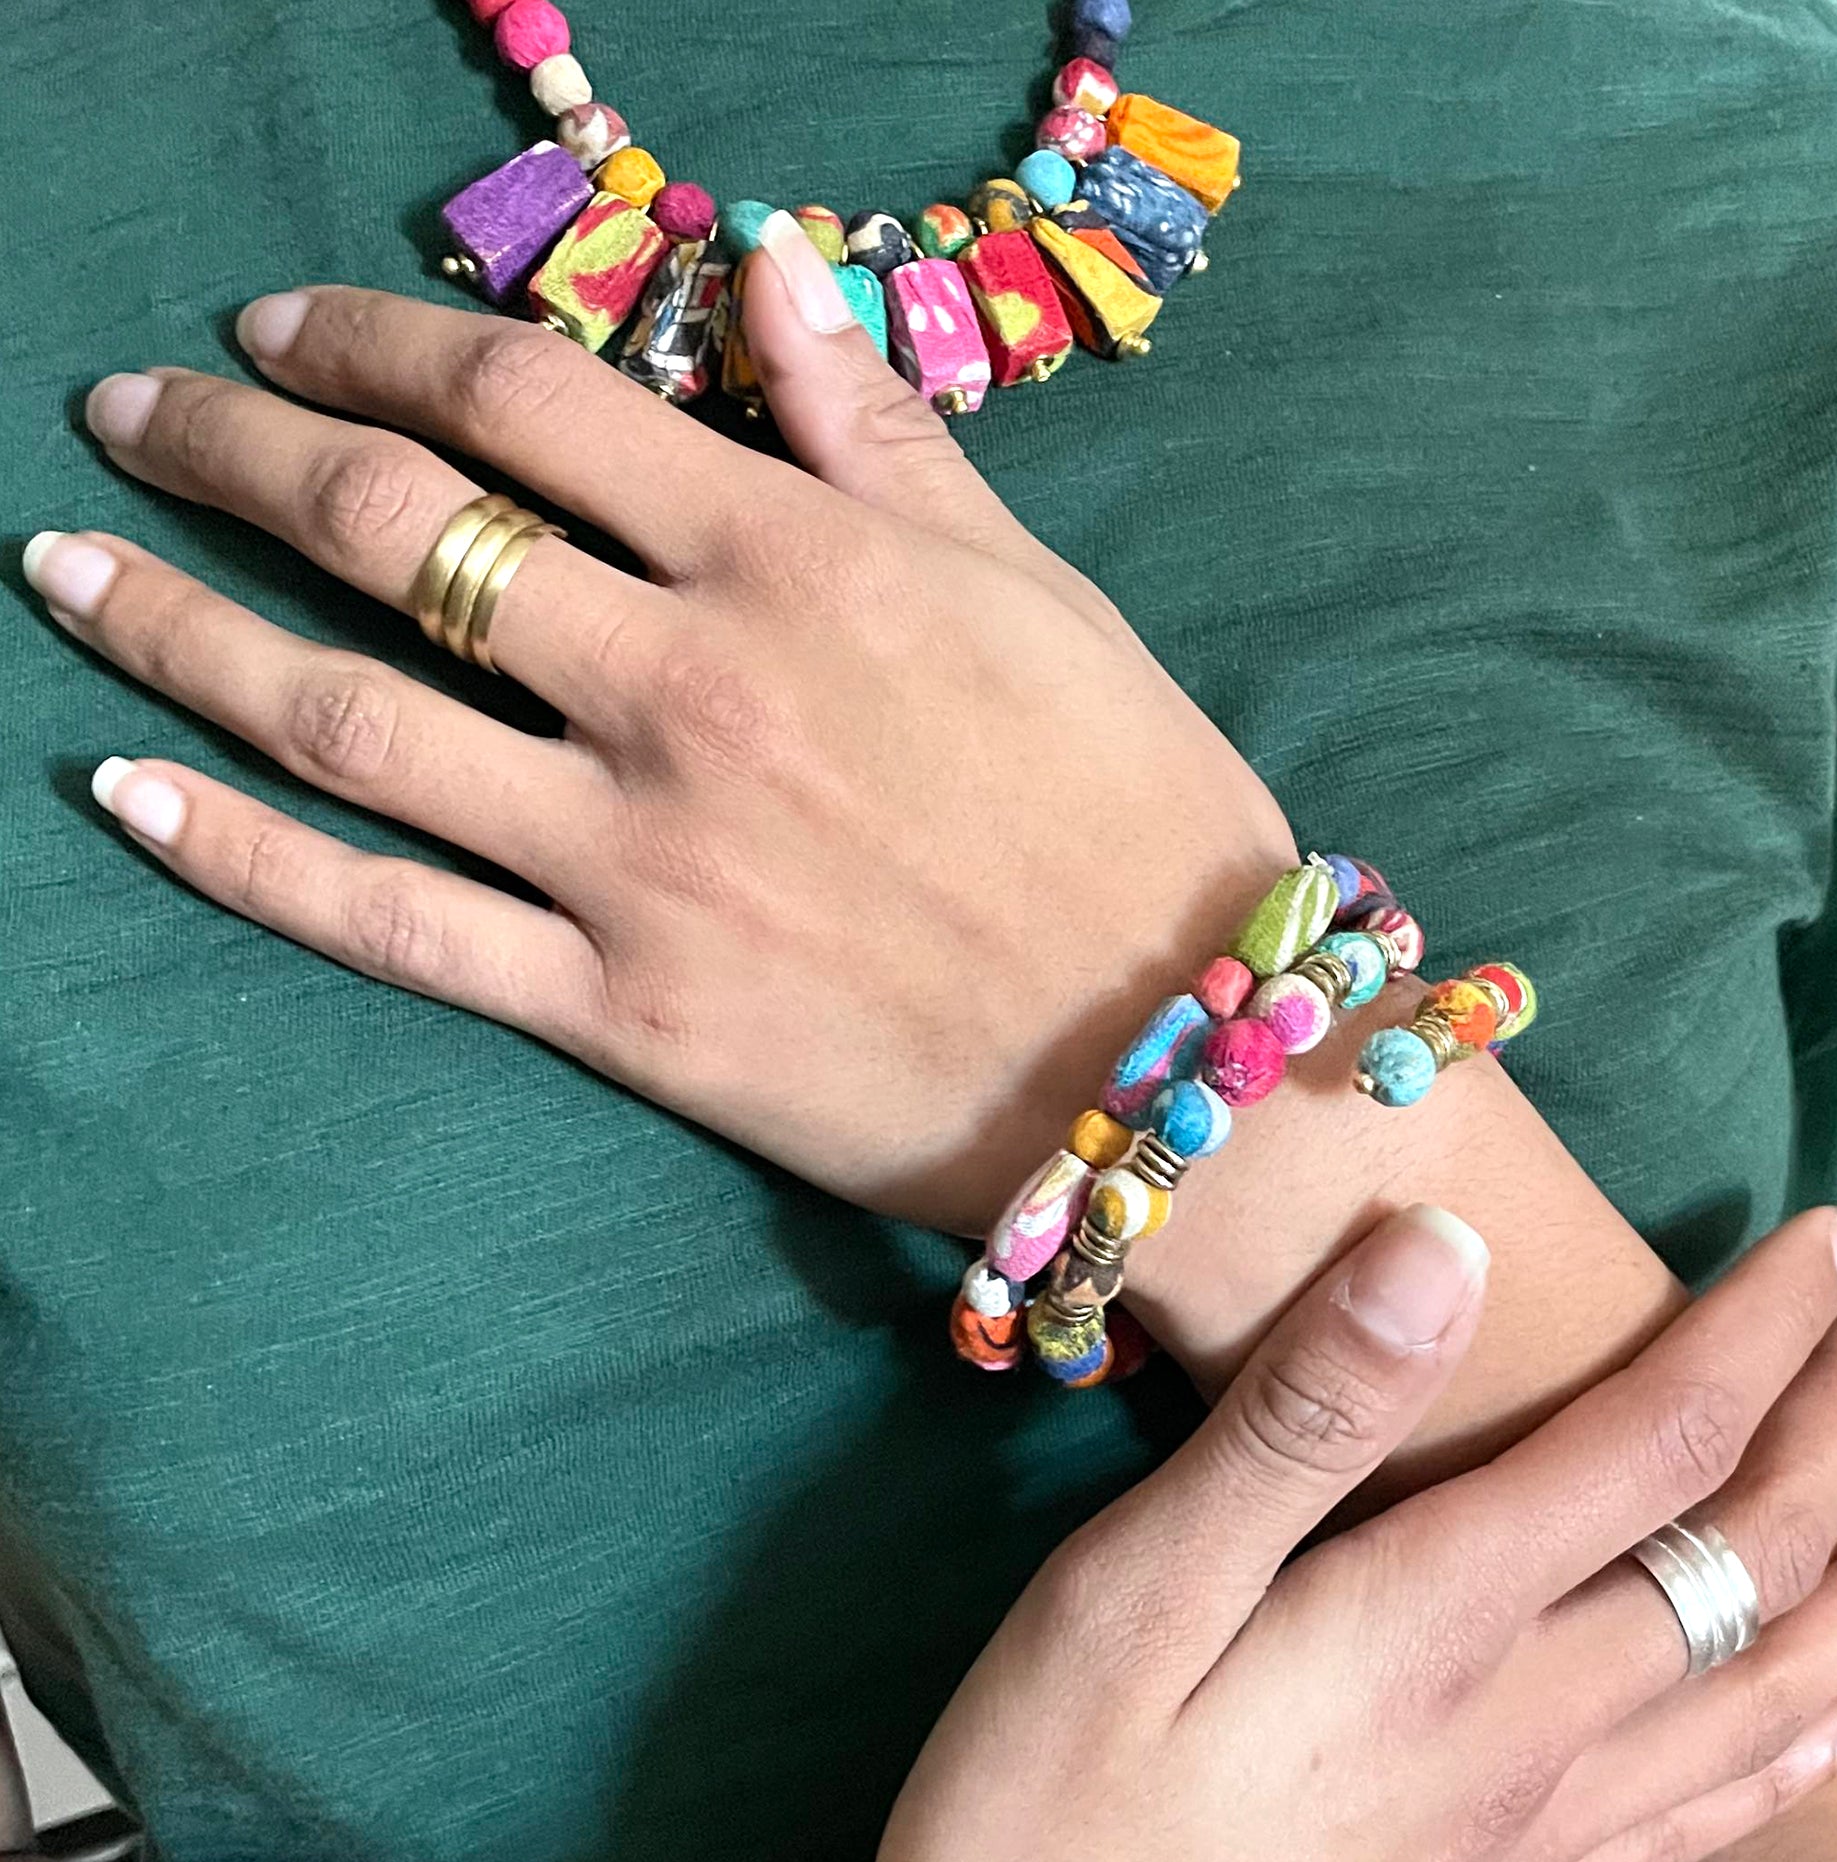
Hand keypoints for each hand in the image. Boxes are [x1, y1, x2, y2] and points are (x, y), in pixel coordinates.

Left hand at [29, 222, 1293, 1230]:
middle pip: (396, 532)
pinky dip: (245, 861)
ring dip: (178, 627)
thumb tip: (772, 270)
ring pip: (348, 719)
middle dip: (231, 450)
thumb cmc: (1133, 816)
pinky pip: (393, 925)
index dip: (376, 344)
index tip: (283, 329)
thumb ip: (881, 435)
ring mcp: (636, 856)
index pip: (525, 404)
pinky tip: (127, 800)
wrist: (1172, 1063)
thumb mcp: (1035, 593)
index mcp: (793, 562)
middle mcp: (686, 686)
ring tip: (65, 568)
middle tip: (128, 416)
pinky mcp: (621, 1009)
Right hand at [847, 1204, 1836, 1861]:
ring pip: (1772, 1690)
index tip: (1836, 1232)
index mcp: (1440, 1621)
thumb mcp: (1130, 1593)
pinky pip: (1711, 1819)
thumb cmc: (1054, 1816)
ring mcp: (1535, 1830)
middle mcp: (1529, 1721)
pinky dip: (1807, 1758)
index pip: (1660, 1443)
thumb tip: (1449, 1245)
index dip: (1762, 1327)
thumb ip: (1301, 1422)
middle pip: (1749, 1556)